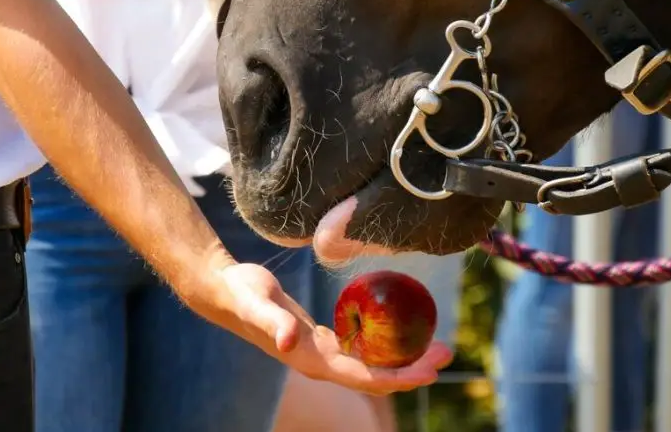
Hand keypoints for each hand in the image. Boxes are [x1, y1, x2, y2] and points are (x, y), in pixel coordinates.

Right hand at [183, 255, 453, 394]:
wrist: (224, 292)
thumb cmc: (241, 293)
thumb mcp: (257, 302)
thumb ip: (273, 322)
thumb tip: (290, 342)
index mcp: (311, 361)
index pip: (364, 377)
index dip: (399, 376)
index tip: (430, 368)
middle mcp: (320, 364)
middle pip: (375, 376)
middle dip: (412, 369)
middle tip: (446, 350)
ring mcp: (321, 354)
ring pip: (371, 366)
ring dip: (404, 360)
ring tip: (435, 343)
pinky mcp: (322, 341)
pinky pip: (361, 349)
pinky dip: (386, 345)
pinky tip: (402, 330)